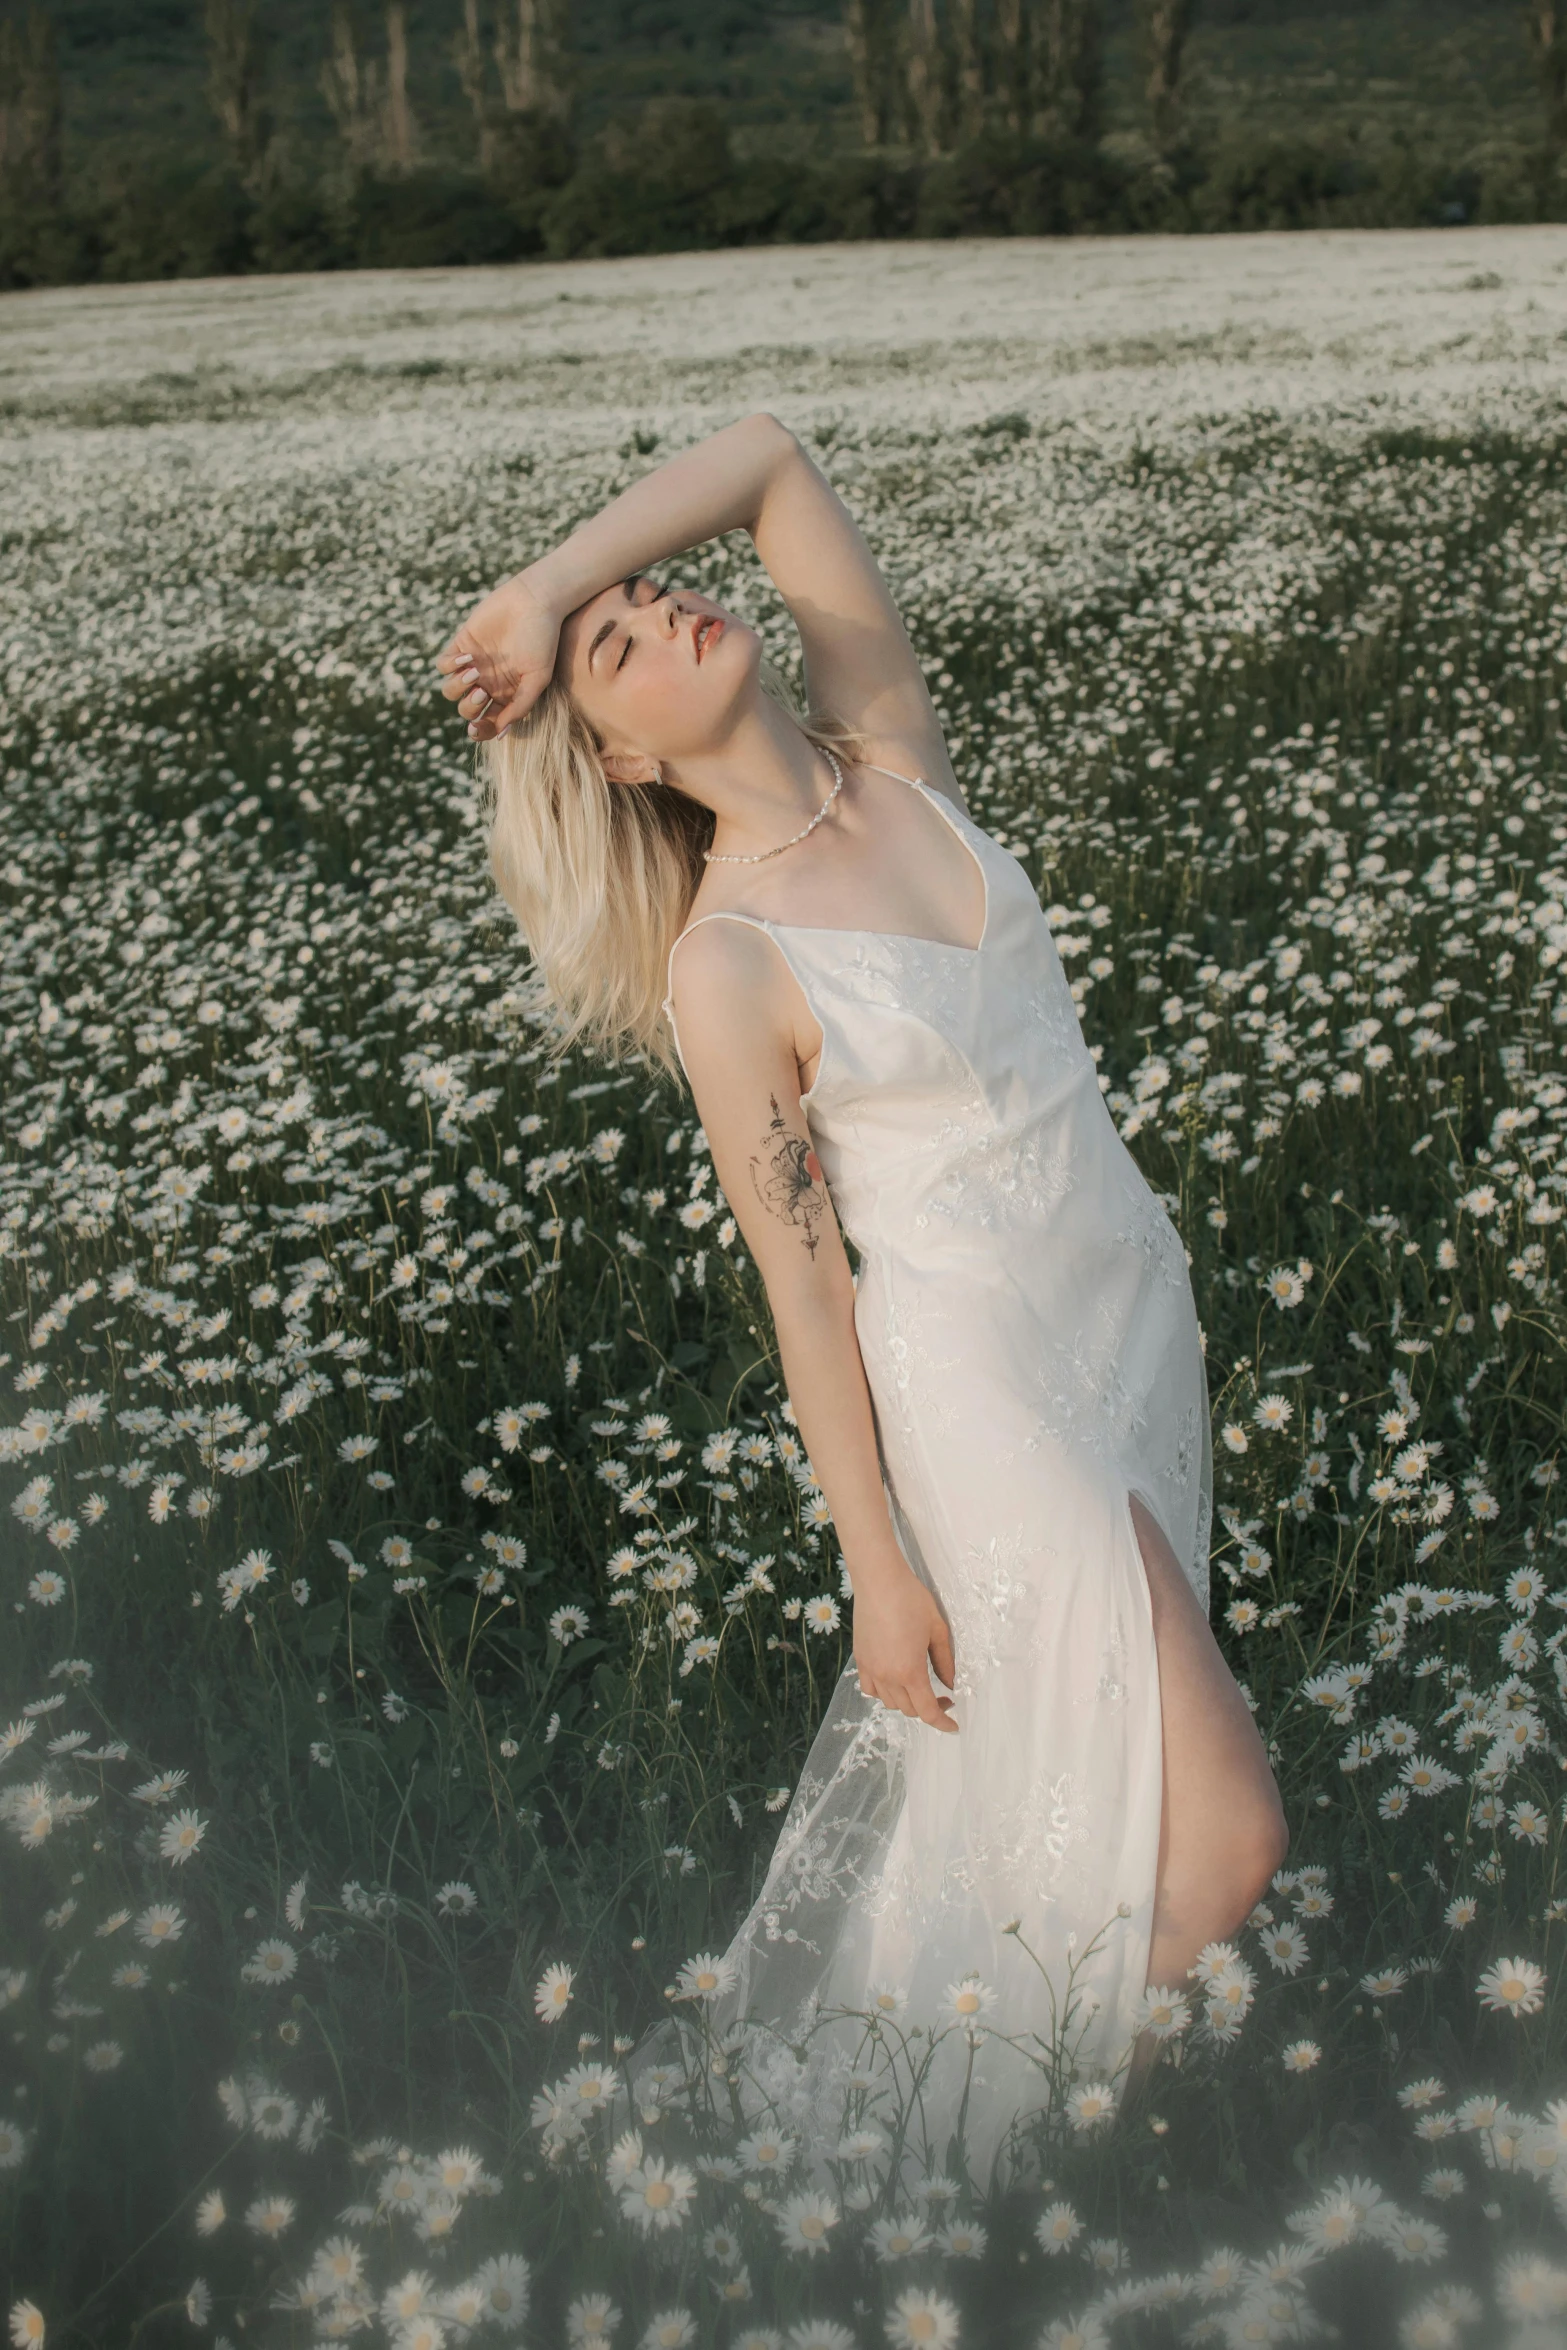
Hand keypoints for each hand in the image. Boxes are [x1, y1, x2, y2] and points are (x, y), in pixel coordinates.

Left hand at [435, 571, 563, 740]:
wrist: (534, 600)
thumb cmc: (542, 639)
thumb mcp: (538, 677)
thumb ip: (520, 705)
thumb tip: (501, 733)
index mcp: (506, 695)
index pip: (487, 722)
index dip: (479, 731)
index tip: (476, 729)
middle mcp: (488, 683)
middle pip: (466, 709)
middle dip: (470, 707)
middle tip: (482, 691)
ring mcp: (473, 664)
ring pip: (450, 690)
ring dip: (458, 686)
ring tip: (474, 670)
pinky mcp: (462, 644)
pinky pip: (443, 665)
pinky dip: (450, 665)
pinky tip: (467, 657)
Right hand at [853, 1567, 957, 1734]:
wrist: (879, 1580)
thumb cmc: (911, 1600)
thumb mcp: (938, 1630)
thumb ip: (945, 1662)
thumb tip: (950, 1683)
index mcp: (910, 1671)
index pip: (927, 1711)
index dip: (942, 1723)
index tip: (953, 1726)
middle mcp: (888, 1675)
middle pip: (909, 1710)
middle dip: (929, 1709)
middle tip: (944, 1696)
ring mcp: (871, 1669)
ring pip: (890, 1703)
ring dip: (907, 1702)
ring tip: (920, 1688)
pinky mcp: (860, 1660)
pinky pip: (870, 1689)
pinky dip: (884, 1693)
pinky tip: (894, 1681)